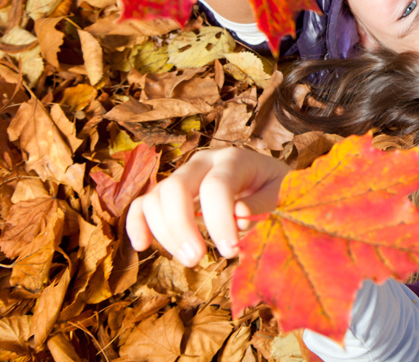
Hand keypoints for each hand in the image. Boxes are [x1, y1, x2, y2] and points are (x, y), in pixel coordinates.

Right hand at [126, 147, 291, 266]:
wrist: (268, 180)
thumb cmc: (276, 189)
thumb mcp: (281, 194)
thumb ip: (262, 204)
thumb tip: (237, 216)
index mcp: (234, 159)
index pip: (216, 186)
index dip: (219, 221)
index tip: (230, 251)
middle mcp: (203, 162)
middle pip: (176, 188)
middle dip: (182, 228)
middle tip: (198, 259)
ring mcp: (183, 176)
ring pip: (156, 198)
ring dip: (165, 233)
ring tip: (190, 260)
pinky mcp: (170, 193)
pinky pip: (142, 204)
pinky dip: (136, 224)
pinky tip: (142, 246)